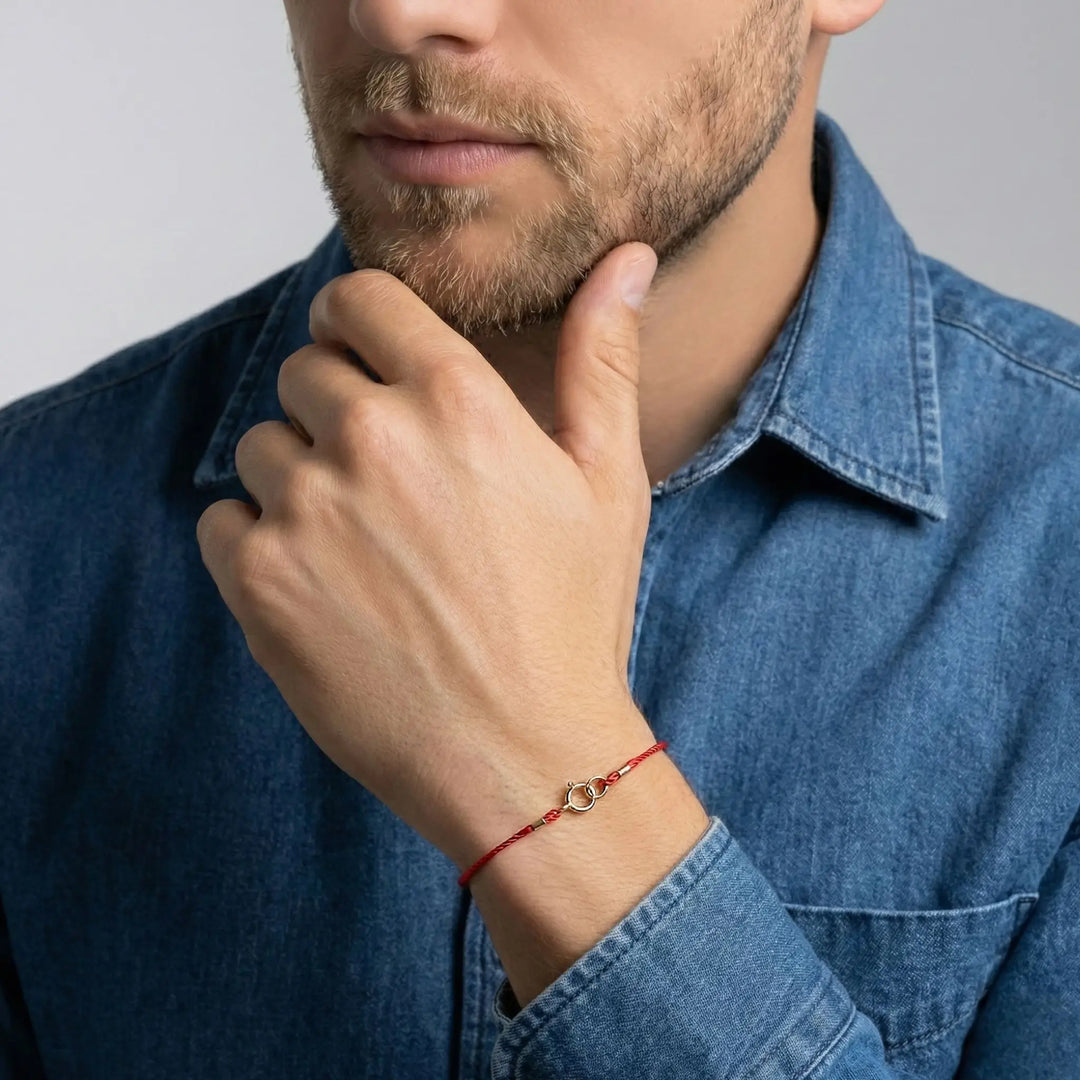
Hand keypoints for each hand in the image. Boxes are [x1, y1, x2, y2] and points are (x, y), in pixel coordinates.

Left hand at [195, 242, 658, 867]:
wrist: (522, 754)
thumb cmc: (573, 618)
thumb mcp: (608, 481)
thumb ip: (602, 359)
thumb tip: (626, 261)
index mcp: (456, 400)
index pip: (357, 299)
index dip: (358, 325)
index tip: (371, 361)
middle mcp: (371, 439)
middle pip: (304, 370)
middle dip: (337, 406)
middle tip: (389, 479)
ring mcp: (306, 512)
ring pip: (263, 447)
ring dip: (301, 479)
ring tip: (366, 545)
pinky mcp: (259, 584)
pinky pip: (223, 520)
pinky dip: (259, 542)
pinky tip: (324, 585)